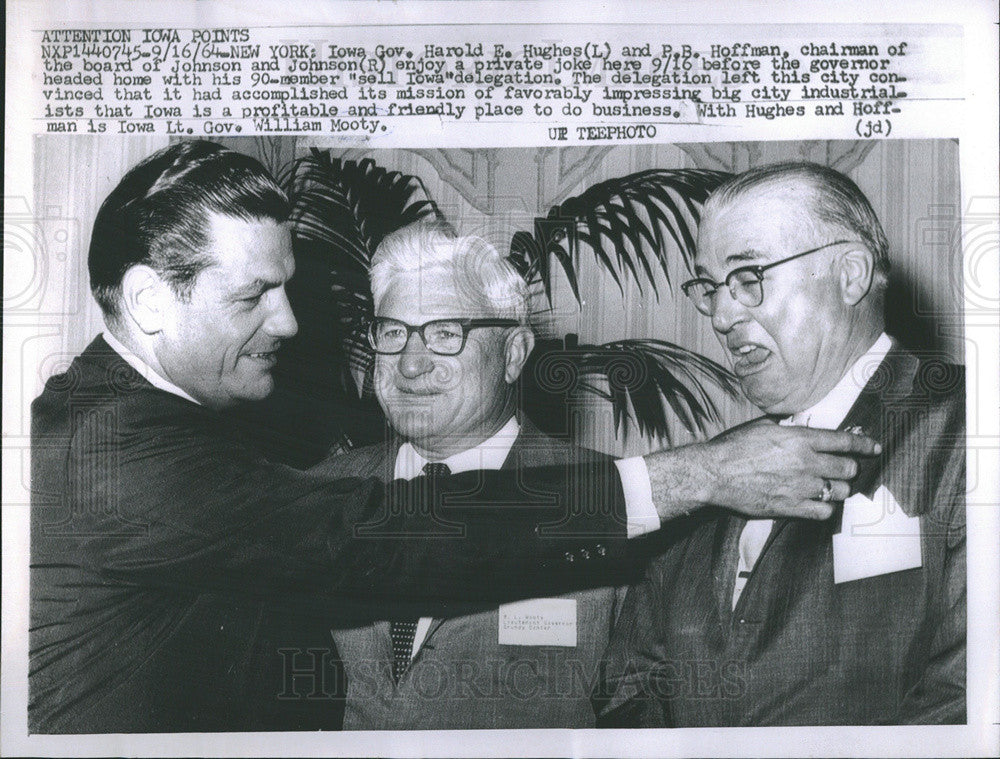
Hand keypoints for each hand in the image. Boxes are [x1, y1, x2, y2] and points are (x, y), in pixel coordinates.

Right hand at [645, 419, 880, 520]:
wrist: (714, 473)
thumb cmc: (734, 447)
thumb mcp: (762, 426)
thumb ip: (788, 427)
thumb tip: (800, 425)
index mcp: (800, 439)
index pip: (845, 442)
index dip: (864, 445)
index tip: (874, 448)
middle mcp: (806, 463)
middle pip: (847, 468)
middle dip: (849, 468)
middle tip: (843, 469)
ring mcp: (800, 487)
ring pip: (840, 491)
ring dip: (838, 488)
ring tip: (829, 486)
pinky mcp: (791, 507)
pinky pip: (823, 512)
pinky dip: (825, 508)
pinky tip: (817, 503)